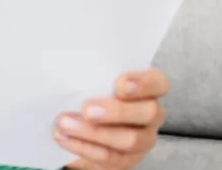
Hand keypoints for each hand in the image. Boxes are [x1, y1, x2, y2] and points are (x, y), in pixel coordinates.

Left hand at [55, 68, 169, 169]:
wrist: (88, 128)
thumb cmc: (94, 94)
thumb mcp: (96, 81)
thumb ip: (93, 74)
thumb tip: (68, 61)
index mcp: (149, 89)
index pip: (158, 83)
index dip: (144, 83)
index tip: (120, 84)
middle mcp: (152, 114)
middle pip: (148, 113)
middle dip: (117, 111)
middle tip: (87, 109)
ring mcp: (143, 139)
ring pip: (129, 139)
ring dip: (93, 132)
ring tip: (64, 123)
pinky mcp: (126, 159)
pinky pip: (108, 156)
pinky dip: (83, 146)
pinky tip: (63, 137)